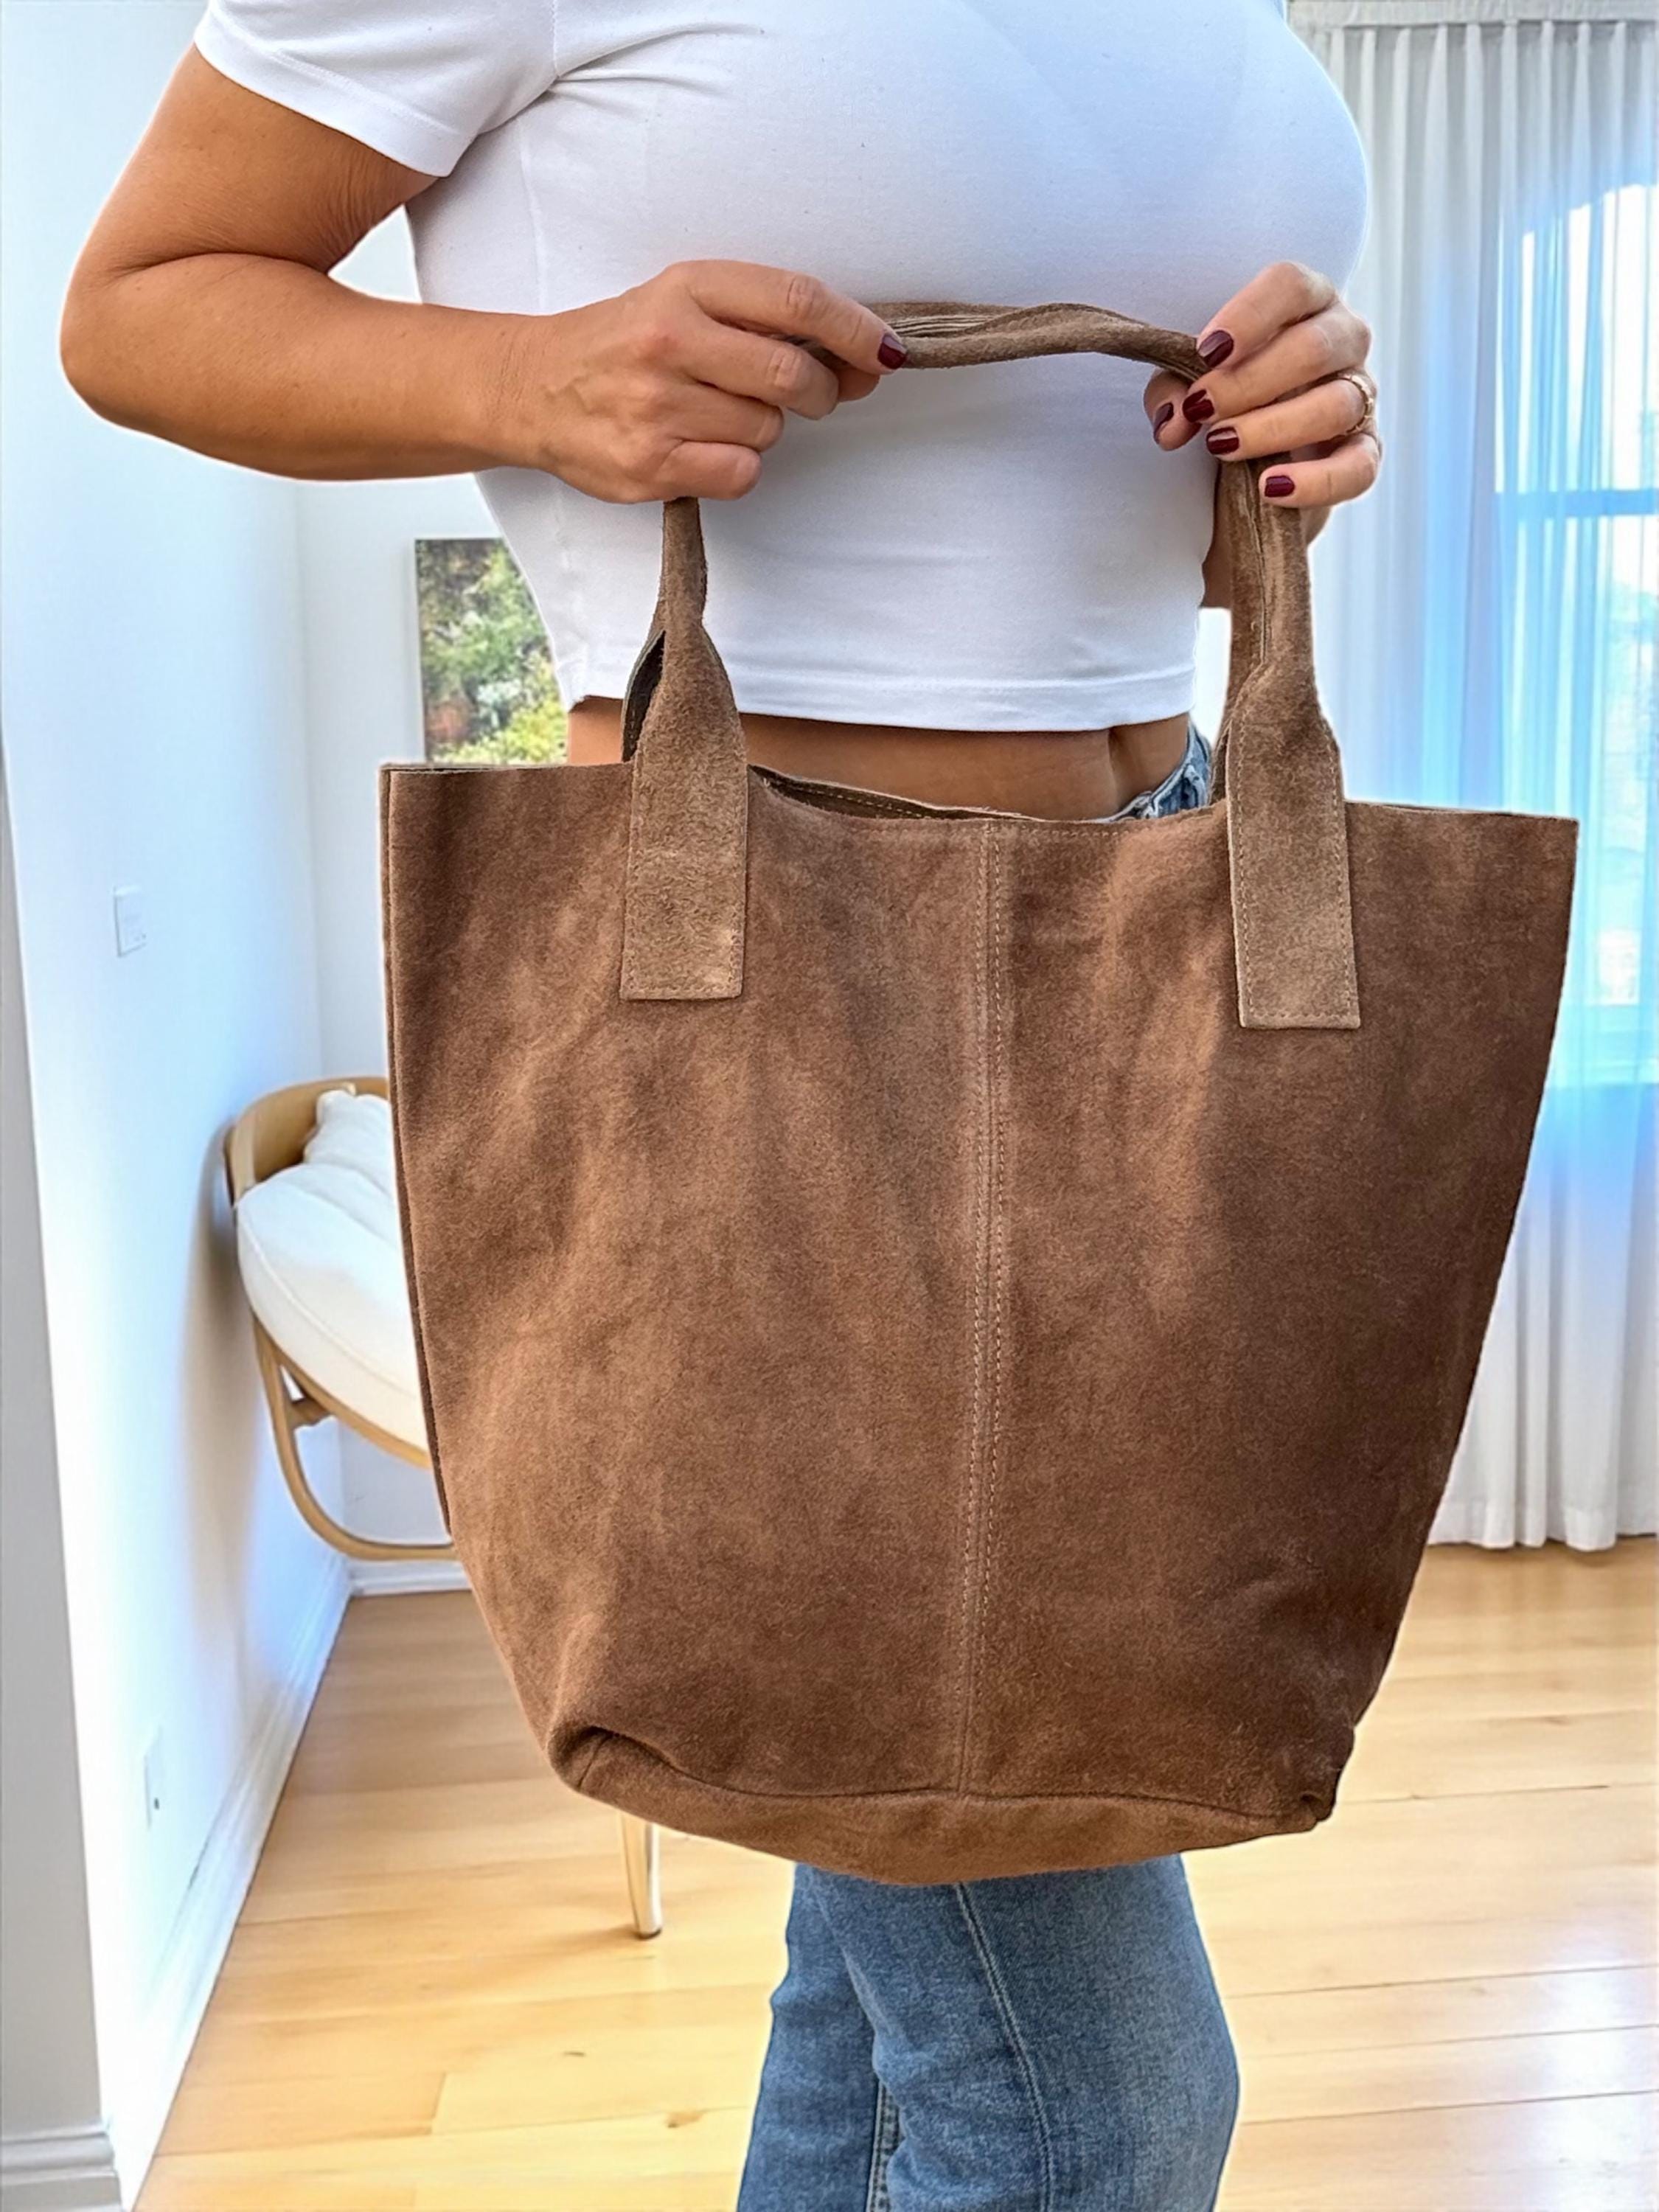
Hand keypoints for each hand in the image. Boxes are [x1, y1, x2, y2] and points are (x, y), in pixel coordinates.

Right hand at [495, 259, 906, 502]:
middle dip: (818, 392)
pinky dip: (737, 467)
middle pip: (792, 374)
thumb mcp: (685, 302)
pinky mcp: (648, 464)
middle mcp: (670, 340)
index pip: (797, 300)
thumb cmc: (624, 344)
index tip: (889, 351)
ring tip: (715, 414)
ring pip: (767, 429)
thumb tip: (868, 358)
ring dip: (763, 430)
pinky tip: (701, 448)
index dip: (856, 329)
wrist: (530, 387)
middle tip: (806, 395)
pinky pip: (740, 474)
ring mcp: (656, 406)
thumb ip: (767, 321)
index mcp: (687, 285)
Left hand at [1145, 261, 1378, 513]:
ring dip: (1272, 428)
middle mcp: (1343, 339)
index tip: (1206, 351)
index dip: (1249, 315)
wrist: (1251, 466)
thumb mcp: (1191, 385)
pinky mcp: (1366, 450)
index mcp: (1305, 303)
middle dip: (1249, 382)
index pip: (1290, 285)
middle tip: (1201, 408)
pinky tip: (1271, 488)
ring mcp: (1361, 394)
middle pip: (1313, 348)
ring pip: (1335, 405)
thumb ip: (1174, 392)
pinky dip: (1316, 481)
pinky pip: (1358, 468)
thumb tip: (1173, 423)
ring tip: (1221, 446)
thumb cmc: (1226, 399)